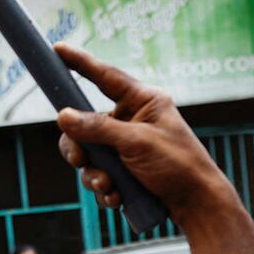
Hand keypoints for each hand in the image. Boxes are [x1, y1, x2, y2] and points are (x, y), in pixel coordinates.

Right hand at [51, 44, 236, 220]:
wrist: (195, 204)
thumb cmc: (178, 164)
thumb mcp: (137, 142)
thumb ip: (98, 128)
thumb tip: (63, 116)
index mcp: (142, 102)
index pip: (106, 77)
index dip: (81, 63)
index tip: (58, 49)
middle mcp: (131, 121)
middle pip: (84, 124)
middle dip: (79, 146)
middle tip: (79, 159)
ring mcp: (125, 148)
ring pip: (87, 154)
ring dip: (93, 174)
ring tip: (107, 186)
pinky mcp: (123, 172)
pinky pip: (97, 175)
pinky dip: (103, 189)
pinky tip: (116, 197)